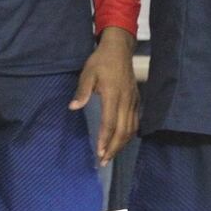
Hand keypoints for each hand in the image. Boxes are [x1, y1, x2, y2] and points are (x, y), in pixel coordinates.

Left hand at [69, 27, 137, 166]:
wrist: (119, 49)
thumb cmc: (101, 61)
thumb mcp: (88, 72)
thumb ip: (82, 91)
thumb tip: (73, 107)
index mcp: (112, 95)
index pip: (110, 123)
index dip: (105, 139)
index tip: (99, 152)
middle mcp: (125, 101)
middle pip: (122, 131)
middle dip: (113, 148)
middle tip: (103, 161)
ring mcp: (133, 101)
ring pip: (131, 129)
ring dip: (121, 145)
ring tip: (111, 155)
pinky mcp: (136, 100)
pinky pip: (135, 122)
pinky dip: (129, 135)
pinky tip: (122, 141)